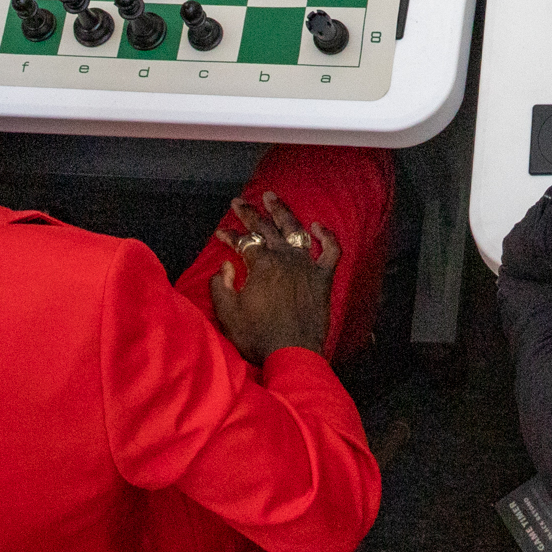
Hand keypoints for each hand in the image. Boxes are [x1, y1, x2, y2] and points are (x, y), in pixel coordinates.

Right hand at [211, 190, 339, 361]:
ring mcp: (307, 266)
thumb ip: (220, 285)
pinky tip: (318, 226)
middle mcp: (285, 259)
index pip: (243, 241)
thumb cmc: (258, 337)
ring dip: (283, 212)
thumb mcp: (227, 313)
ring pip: (296, 230)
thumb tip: (224, 266)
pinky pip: (331, 251)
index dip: (229, 235)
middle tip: (239, 201)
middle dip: (250, 214)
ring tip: (272, 197)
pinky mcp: (323, 278)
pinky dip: (326, 236)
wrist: (292, 354)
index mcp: (262, 265)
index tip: (220, 232)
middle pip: (266, 229)